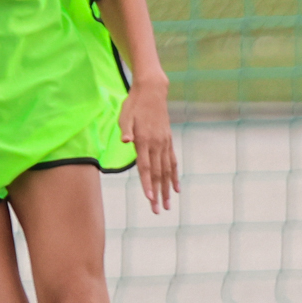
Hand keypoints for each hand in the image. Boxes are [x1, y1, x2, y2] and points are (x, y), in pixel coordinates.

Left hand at [119, 76, 178, 213]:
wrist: (152, 91)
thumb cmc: (134, 104)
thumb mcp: (124, 115)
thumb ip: (125, 129)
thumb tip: (125, 141)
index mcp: (144, 139)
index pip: (145, 166)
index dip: (146, 183)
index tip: (148, 197)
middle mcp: (156, 144)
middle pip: (157, 173)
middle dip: (157, 193)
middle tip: (157, 210)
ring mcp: (164, 143)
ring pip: (167, 171)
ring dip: (167, 189)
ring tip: (167, 205)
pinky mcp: (168, 141)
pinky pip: (173, 162)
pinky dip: (175, 176)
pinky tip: (177, 188)